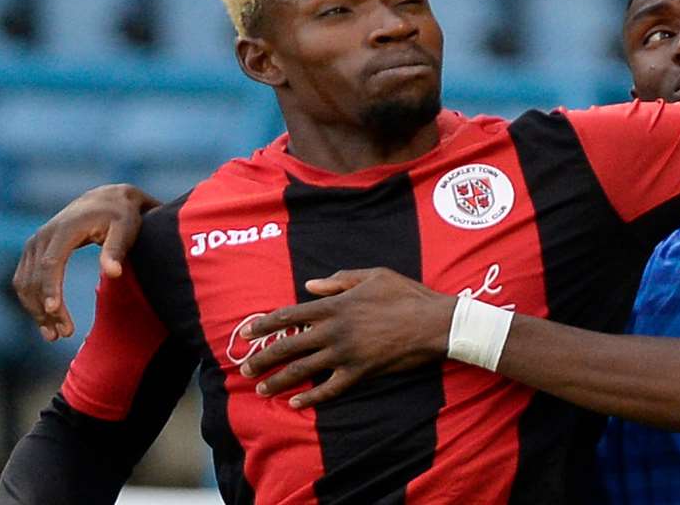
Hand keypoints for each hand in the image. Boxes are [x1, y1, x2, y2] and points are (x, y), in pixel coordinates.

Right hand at [13, 183, 160, 340]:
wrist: (104, 199)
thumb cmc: (120, 215)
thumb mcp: (126, 228)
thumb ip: (117, 249)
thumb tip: (113, 273)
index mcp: (65, 229)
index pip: (51, 263)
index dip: (50, 288)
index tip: (55, 312)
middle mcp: (43, 236)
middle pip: (34, 277)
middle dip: (45, 308)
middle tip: (63, 334)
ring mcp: (34, 243)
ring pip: (25, 282)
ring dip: (36, 310)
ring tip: (55, 334)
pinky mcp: (32, 251)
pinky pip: (24, 280)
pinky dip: (31, 302)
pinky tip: (47, 321)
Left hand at [239, 268, 457, 408]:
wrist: (434, 323)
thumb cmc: (406, 294)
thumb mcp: (374, 275)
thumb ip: (339, 279)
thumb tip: (309, 285)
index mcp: (335, 305)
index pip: (289, 315)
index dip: (264, 325)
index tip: (246, 334)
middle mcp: (334, 330)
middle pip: (288, 346)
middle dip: (263, 359)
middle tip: (245, 370)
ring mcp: (346, 353)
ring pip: (303, 370)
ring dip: (278, 381)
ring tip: (262, 389)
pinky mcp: (360, 372)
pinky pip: (330, 389)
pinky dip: (311, 398)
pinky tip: (296, 404)